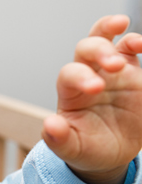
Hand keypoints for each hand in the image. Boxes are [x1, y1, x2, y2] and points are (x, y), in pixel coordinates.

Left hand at [43, 15, 141, 183]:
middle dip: (100, 50)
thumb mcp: (72, 149)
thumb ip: (58, 138)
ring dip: (113, 31)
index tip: (96, 88)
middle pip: (86, 48)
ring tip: (135, 42)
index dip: (81, 76)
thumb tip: (50, 125)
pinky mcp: (132, 73)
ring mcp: (110, 71)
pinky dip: (137, 43)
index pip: (70, 74)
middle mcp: (88, 74)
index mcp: (70, 91)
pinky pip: (131, 50)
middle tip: (115, 65)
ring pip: (107, 39)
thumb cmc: (87, 147)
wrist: (111, 153)